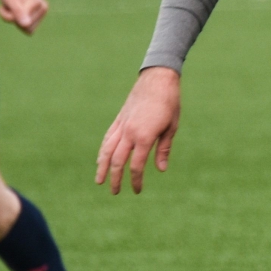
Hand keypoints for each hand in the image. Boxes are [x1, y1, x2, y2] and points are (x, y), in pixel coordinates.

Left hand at [0, 0, 48, 33]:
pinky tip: (17, 10)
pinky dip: (20, 21)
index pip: (23, 25)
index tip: (8, 4)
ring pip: (27, 29)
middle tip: (10, 5)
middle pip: (26, 28)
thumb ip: (17, 12)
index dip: (10, 17)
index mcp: (37, 4)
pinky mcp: (40, 15)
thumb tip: (26, 25)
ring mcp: (43, 12)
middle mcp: (43, 8)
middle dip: (13, 19)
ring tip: (13, 7)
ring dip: (16, 20)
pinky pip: (28, 27)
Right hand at [96, 66, 181, 194]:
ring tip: (99, 180)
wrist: (157, 78)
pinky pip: (108, 138)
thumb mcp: (171, 127)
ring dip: (102, 167)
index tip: (137, 190)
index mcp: (145, 136)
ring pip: (107, 150)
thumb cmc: (169, 103)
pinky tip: (101, 159)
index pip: (136, 165)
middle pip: (117, 161)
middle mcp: (130, 132)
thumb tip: (161, 170)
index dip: (136, 180)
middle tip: (115, 192)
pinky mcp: (119, 119)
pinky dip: (103, 151)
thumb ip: (164, 149)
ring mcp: (122, 125)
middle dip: (115, 178)